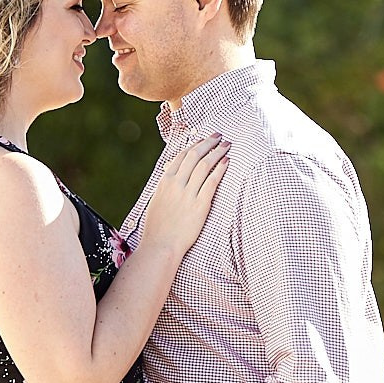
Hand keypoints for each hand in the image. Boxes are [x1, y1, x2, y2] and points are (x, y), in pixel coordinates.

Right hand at [146, 134, 228, 253]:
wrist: (160, 246)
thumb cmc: (157, 227)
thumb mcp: (156, 201)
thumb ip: (165, 186)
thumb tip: (170, 172)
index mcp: (164, 181)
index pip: (181, 156)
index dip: (195, 145)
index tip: (204, 140)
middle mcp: (176, 184)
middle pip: (195, 156)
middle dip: (208, 143)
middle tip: (219, 136)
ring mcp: (188, 194)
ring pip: (204, 165)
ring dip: (217, 152)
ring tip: (227, 145)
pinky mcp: (200, 205)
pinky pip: (212, 182)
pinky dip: (220, 169)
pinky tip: (226, 162)